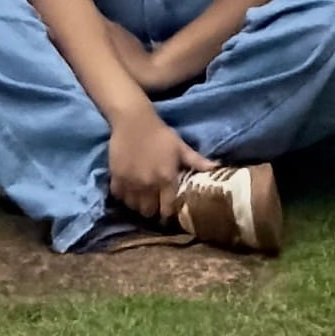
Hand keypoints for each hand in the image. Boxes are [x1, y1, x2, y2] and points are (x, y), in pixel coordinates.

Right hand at [97, 102, 192, 221]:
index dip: (168, 214)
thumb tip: (219, 167)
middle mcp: (148, 184)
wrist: (133, 121)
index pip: (167, 209)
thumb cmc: (160, 134)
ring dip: (137, 205)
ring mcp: (130, 182)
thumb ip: (197, 161)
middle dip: (152, 211)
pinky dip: (123, 196)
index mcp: (166, 179)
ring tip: (141, 198)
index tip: (168, 213)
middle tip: (154, 204)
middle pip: (148, 212)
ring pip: (133, 206)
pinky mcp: (116, 177)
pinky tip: (128, 190)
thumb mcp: (181, 147)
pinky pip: (118, 196)